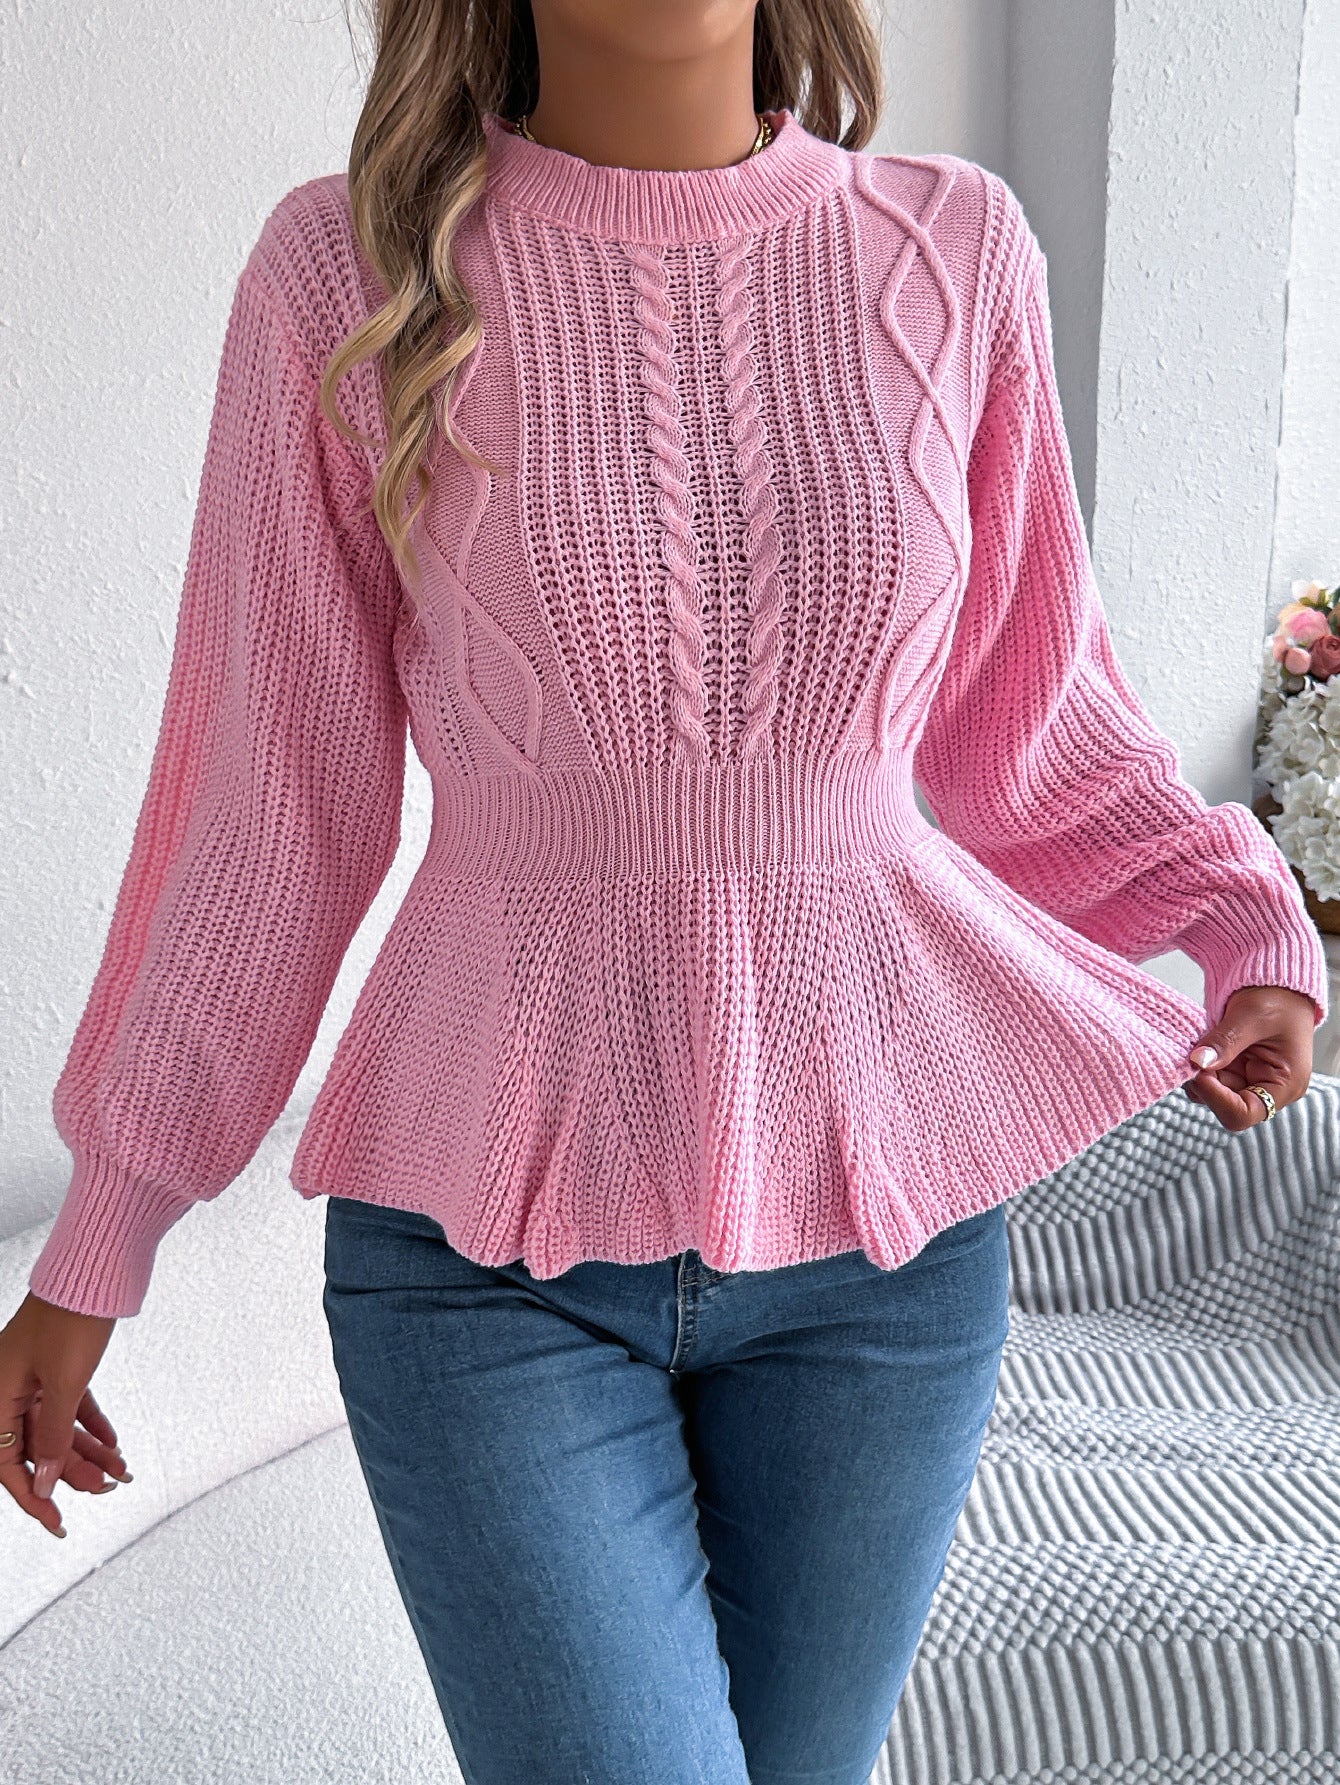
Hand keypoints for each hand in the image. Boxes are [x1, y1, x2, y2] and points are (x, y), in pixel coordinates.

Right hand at [0, 1291, 131, 1538]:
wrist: (96, 1267)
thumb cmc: (73, 1316)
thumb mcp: (64, 1384)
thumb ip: (52, 1436)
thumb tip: (43, 1480)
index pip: (7, 1462)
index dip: (32, 1494)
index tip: (56, 1518)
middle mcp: (9, 1386)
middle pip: (35, 1445)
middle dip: (70, 1471)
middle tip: (104, 1489)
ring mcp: (33, 1374)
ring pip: (56, 1425)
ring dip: (86, 1450)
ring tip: (119, 1470)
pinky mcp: (57, 1363)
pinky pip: (70, 1404)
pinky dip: (90, 1424)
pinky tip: (112, 1442)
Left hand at [1183, 984, 1316, 1130]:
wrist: (1278, 983)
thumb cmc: (1279, 997)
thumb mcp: (1252, 1015)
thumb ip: (1225, 1041)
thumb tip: (1198, 1062)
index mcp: (1285, 1084)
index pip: (1244, 1113)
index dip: (1215, 1098)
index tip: (1198, 1071)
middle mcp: (1268, 1088)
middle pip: (1224, 1105)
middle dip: (1204, 1082)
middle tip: (1193, 1054)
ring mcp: (1249, 1079)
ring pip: (1212, 1092)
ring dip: (1199, 1072)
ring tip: (1199, 1045)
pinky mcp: (1235, 1069)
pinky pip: (1210, 1076)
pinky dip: (1200, 1064)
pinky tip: (1200, 1046)